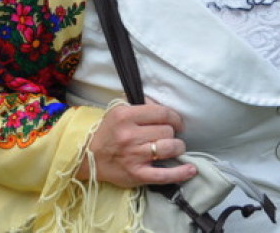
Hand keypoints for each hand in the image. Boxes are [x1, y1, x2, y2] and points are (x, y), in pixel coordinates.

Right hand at [75, 102, 196, 187]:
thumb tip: (161, 105)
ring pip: (169, 148)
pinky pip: (164, 174)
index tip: (177, 122)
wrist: (88, 156)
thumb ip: (140, 105)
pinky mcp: (137, 174)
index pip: (161, 112)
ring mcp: (134, 156)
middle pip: (167, 131)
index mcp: (125, 116)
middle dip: (172, 133)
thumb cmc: (107, 132)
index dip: (175, 117)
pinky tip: (191, 170)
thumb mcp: (118, 111)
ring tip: (175, 147)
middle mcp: (130, 135)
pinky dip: (181, 173)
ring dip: (177, 147)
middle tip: (168, 136)